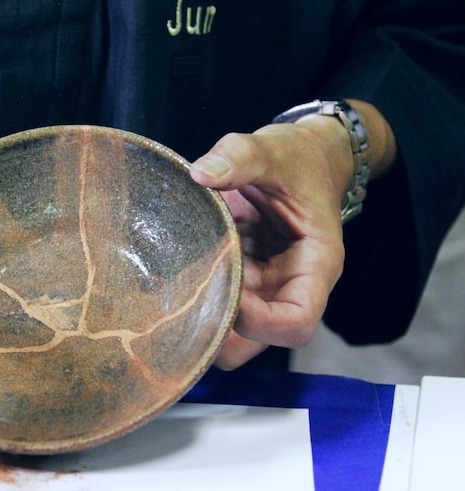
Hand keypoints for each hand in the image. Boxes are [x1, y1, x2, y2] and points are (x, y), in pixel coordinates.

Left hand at [190, 116, 353, 369]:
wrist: (302, 156)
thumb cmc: (298, 158)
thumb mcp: (274, 149)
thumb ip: (240, 156)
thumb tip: (200, 172)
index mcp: (315, 266)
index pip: (295, 324)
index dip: (257, 321)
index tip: (223, 287)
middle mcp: (290, 286)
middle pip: (256, 340)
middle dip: (218, 328)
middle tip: (185, 293)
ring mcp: (264, 286)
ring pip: (231, 329)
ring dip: (202, 311)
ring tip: (176, 278)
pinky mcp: (243, 278)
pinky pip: (217, 302)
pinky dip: (196, 293)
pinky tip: (176, 267)